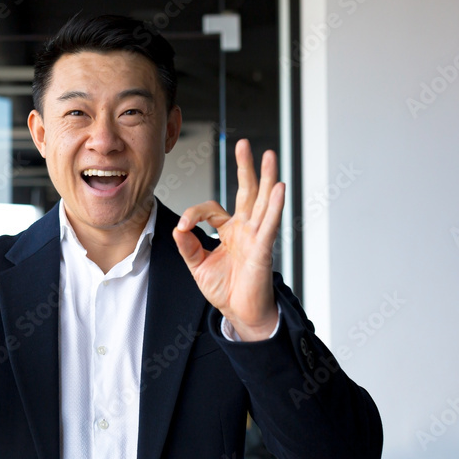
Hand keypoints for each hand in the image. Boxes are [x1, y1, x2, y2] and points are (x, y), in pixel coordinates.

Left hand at [173, 139, 284, 340]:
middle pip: (247, 191)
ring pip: (262, 201)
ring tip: (269, 155)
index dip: (195, 214)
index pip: (211, 209)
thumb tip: (178, 228)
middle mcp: (245, 228)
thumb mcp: (198, 265)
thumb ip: (187, 246)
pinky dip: (275, 206)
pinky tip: (279, 189)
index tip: (184, 227)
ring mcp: (256, 236)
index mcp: (229, 230)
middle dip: (245, 167)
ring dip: (266, 177)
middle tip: (244, 144)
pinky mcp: (263, 248)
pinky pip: (269, 224)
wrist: (241, 313)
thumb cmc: (226, 289)